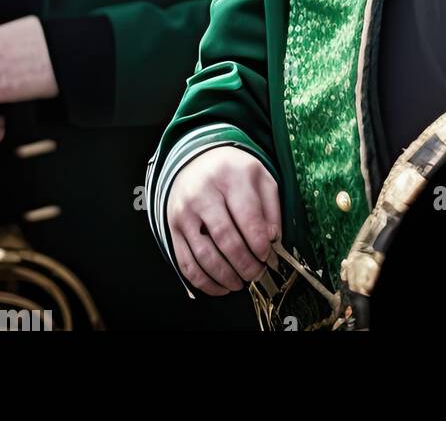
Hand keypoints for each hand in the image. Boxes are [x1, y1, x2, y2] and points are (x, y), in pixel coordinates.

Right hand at [166, 146, 280, 295]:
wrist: (197, 159)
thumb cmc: (234, 172)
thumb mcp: (260, 178)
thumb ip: (271, 207)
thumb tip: (272, 239)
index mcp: (231, 176)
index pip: (247, 216)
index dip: (259, 243)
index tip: (267, 256)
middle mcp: (204, 193)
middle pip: (225, 238)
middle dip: (244, 264)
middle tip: (257, 273)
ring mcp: (185, 211)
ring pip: (204, 255)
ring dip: (225, 276)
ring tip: (240, 283)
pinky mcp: (173, 227)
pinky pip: (186, 262)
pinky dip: (203, 282)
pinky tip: (220, 286)